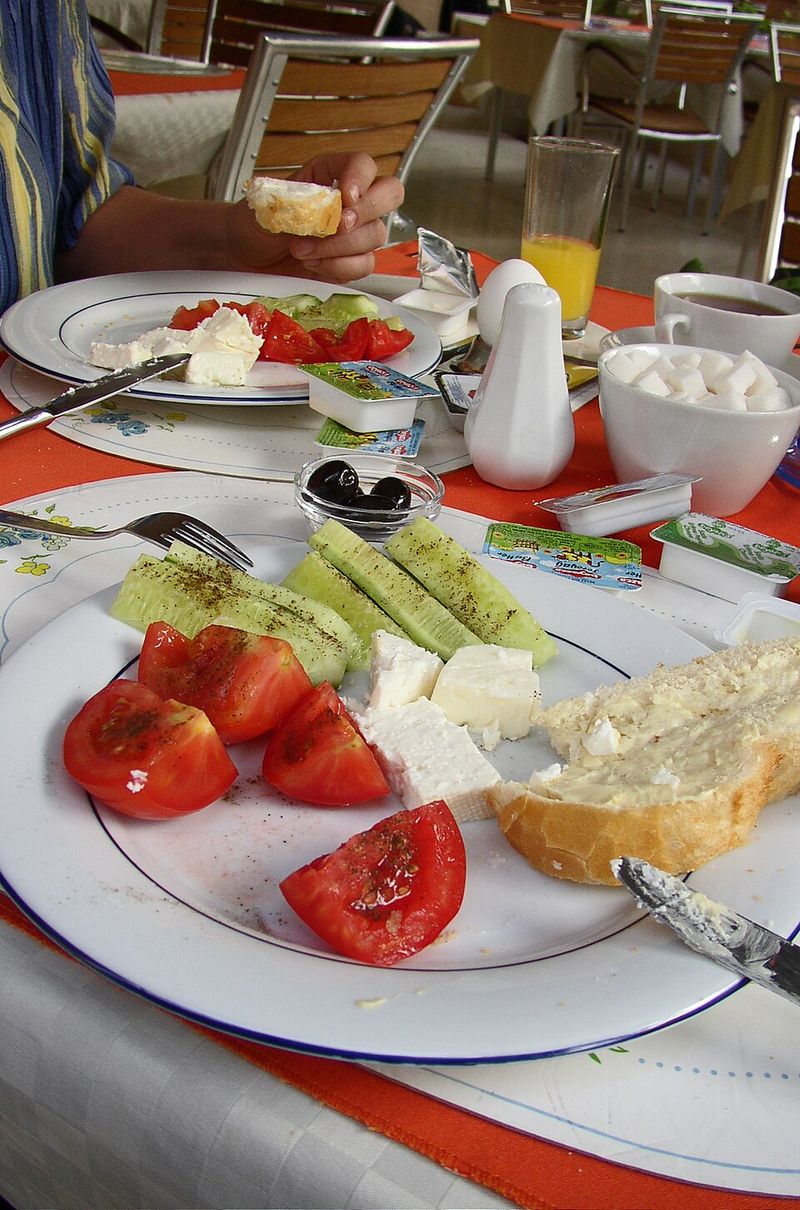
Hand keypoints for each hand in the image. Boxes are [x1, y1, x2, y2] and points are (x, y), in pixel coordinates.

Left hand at [227, 153, 404, 282]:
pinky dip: (339, 267)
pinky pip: (364, 265)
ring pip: (375, 235)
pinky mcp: (349, 262)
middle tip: (338, 225)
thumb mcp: (268, 203)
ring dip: (339, 247)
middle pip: (389, 194)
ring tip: (303, 249)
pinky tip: (313, 263)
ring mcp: (353, 233)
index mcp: (330, 174)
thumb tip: (322, 205)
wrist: (243, 255)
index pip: (363, 164)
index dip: (360, 178)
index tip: (345, 196)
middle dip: (366, 211)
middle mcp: (348, 201)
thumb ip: (298, 200)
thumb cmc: (254, 222)